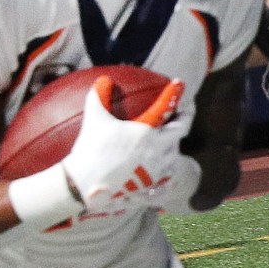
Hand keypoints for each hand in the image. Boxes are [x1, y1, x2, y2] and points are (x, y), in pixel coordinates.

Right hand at [57, 77, 191, 219]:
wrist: (85, 185)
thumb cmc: (91, 150)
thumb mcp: (95, 119)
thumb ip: (99, 96)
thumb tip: (102, 79)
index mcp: (149, 133)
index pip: (176, 114)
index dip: (180, 99)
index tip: (181, 85)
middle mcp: (159, 152)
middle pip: (181, 133)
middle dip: (183, 119)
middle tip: (181, 112)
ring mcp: (157, 172)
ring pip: (175, 156)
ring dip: (173, 146)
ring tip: (169, 140)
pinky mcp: (150, 188)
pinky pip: (166, 180)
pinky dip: (167, 173)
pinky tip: (165, 172)